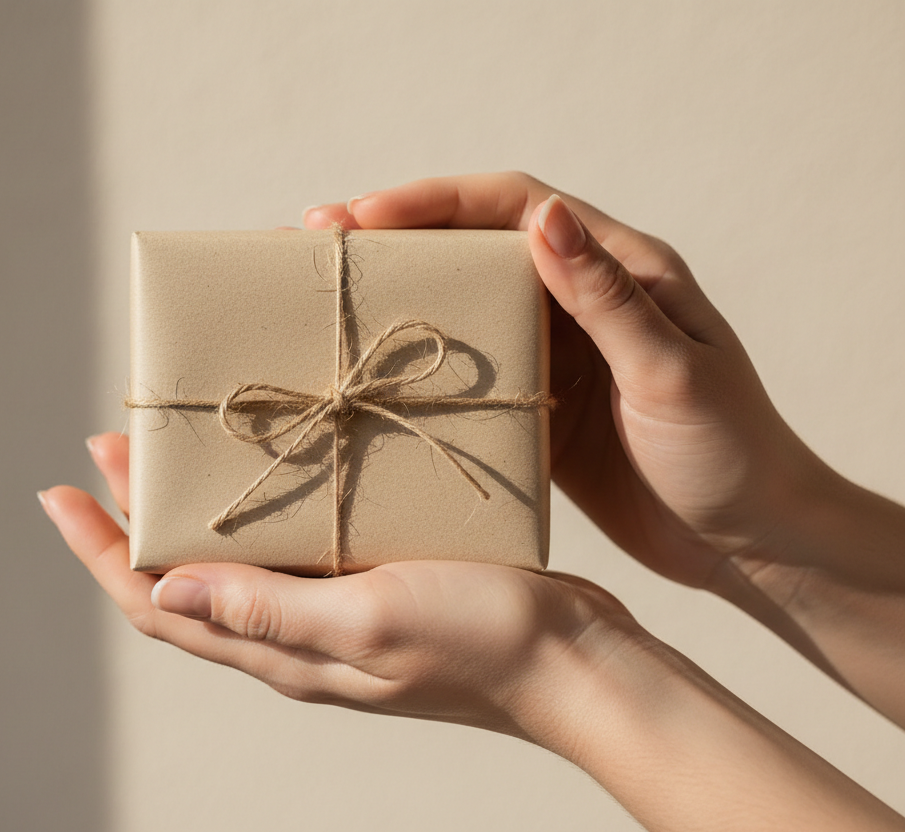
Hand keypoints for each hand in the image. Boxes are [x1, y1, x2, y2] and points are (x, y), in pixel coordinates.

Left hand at [43, 432, 639, 741]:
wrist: (575, 661)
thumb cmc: (482, 641)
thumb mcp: (365, 621)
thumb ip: (265, 609)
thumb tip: (163, 591)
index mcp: (280, 648)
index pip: (157, 606)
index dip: (99, 553)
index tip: (57, 491)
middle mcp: (294, 634)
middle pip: (184, 577)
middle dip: (135, 517)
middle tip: (112, 443)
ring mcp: (333, 611)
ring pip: (234, 559)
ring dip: (193, 507)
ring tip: (175, 447)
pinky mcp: (373, 585)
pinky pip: (293, 547)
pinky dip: (260, 506)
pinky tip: (276, 464)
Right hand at [305, 173, 904, 724]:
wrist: (749, 540)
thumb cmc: (729, 453)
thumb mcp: (671, 373)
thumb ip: (608, 298)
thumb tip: (542, 218)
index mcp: (621, 268)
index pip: (515, 206)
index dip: (435, 200)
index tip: (363, 215)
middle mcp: (579, 298)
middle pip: (473, 245)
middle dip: (396, 237)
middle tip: (319, 245)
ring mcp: (553, 352)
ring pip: (462, 302)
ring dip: (397, 295)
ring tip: (328, 301)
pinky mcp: (536, 405)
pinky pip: (467, 369)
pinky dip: (419, 361)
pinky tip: (372, 373)